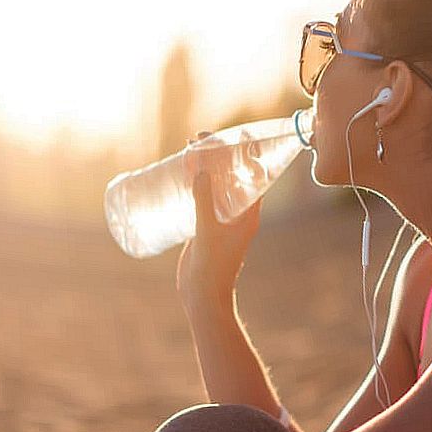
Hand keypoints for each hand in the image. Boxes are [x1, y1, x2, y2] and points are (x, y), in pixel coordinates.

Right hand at [177, 130, 263, 309]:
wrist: (204, 297)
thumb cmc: (212, 268)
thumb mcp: (208, 231)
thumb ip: (204, 201)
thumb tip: (201, 170)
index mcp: (249, 213)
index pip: (253, 175)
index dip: (243, 153)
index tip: (228, 135)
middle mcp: (238, 214)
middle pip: (231, 176)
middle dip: (218, 155)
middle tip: (198, 138)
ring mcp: (221, 220)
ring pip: (215, 186)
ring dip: (204, 167)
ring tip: (187, 150)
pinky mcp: (205, 227)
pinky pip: (202, 199)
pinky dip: (193, 184)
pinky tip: (178, 175)